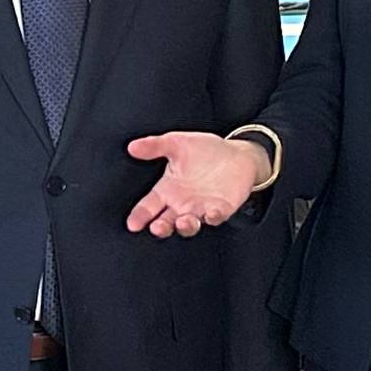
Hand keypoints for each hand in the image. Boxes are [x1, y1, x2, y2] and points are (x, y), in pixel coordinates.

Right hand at [126, 131, 268, 237]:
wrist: (237, 155)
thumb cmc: (205, 151)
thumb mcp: (177, 143)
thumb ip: (155, 146)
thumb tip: (133, 147)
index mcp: (168, 190)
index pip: (148, 206)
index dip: (140, 216)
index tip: (132, 224)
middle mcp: (182, 204)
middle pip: (166, 222)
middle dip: (161, 227)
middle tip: (156, 227)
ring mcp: (201, 209)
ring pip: (189, 225)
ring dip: (185, 226)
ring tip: (183, 221)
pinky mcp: (221, 210)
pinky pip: (215, 217)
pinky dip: (213, 217)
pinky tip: (211, 213)